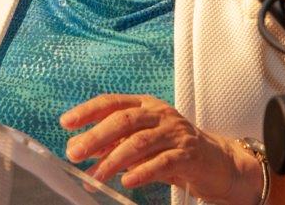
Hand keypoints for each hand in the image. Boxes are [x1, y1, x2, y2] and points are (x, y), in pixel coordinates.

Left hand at [60, 94, 262, 204]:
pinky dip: (142, 172)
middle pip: (123, 120)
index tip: (66, 123)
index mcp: (145, 105)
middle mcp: (159, 114)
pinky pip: (162, 162)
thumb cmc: (173, 150)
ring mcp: (175, 132)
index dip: (87, 111)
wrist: (218, 163)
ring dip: (114, 159)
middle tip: (75, 153)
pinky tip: (127, 181)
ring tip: (96, 174)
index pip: (111, 103)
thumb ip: (114, 147)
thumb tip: (83, 154)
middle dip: (96, 136)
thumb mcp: (141, 145)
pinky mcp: (189, 154)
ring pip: (140, 141)